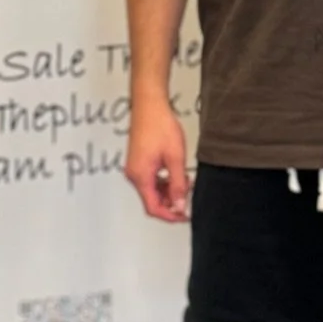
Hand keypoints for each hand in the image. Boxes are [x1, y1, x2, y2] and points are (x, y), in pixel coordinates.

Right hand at [124, 98, 190, 222]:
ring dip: (169, 190)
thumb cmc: (159, 126)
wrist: (149, 106)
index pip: (153, 208)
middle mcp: (134, 174)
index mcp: (140, 176)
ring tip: (185, 180)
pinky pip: (150, 179)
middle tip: (188, 194)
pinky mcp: (138, 162)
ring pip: (152, 190)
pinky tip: (176, 173)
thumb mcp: (175, 158)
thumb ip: (178, 185)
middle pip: (152, 200)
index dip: (170, 215)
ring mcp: (135, 168)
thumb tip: (179, 205)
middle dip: (171, 201)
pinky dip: (164, 181)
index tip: (184, 216)